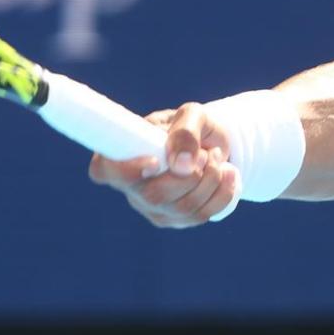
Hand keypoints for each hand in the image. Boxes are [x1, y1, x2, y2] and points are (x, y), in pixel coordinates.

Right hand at [88, 102, 241, 227]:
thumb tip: (181, 164)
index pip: (104, 170)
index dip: (125, 171)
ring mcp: (150, 207)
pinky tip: (229, 175)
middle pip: (153, 195)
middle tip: (207, 154)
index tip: (155, 163)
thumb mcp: (194, 115)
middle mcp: (130, 185)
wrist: (213, 144)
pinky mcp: (174, 219)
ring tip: (218, 158)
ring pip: (181, 209)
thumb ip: (186, 131)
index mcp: (123, 152)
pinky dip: (222, 194)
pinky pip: (199, 216)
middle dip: (190, 175)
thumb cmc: (193, 126)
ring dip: (210, 181)